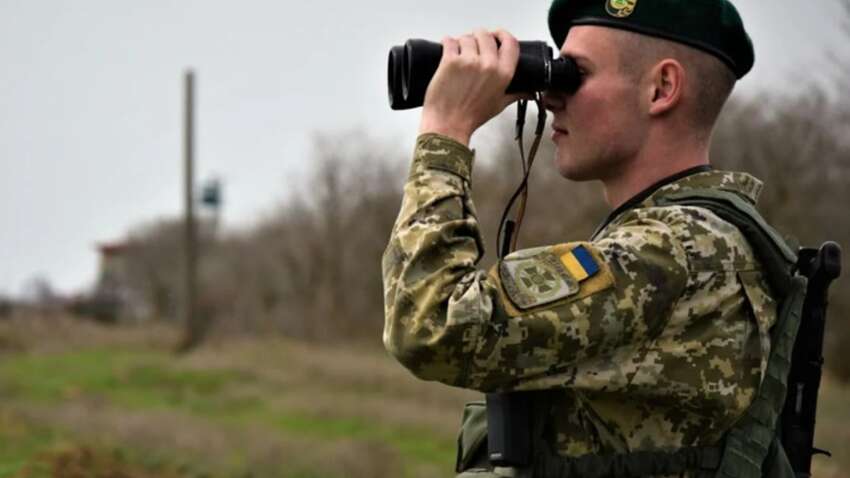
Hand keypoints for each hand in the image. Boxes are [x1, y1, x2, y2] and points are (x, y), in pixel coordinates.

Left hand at [418, 29, 524, 145]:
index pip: (510, 42)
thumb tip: (529, 93)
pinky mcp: (450, 61)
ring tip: (459, 54)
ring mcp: (468, 61)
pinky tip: (447, 51)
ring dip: (462, 42)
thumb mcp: (499, 105)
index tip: (496, 35)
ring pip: (466, 37)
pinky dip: (447, 43)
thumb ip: (515, 95)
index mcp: (503, 73)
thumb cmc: (472, 117)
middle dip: (478, 38)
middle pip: (486, 35)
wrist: (449, 125)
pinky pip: (449, 41)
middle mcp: (488, 64)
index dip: (502, 35)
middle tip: (473, 46)